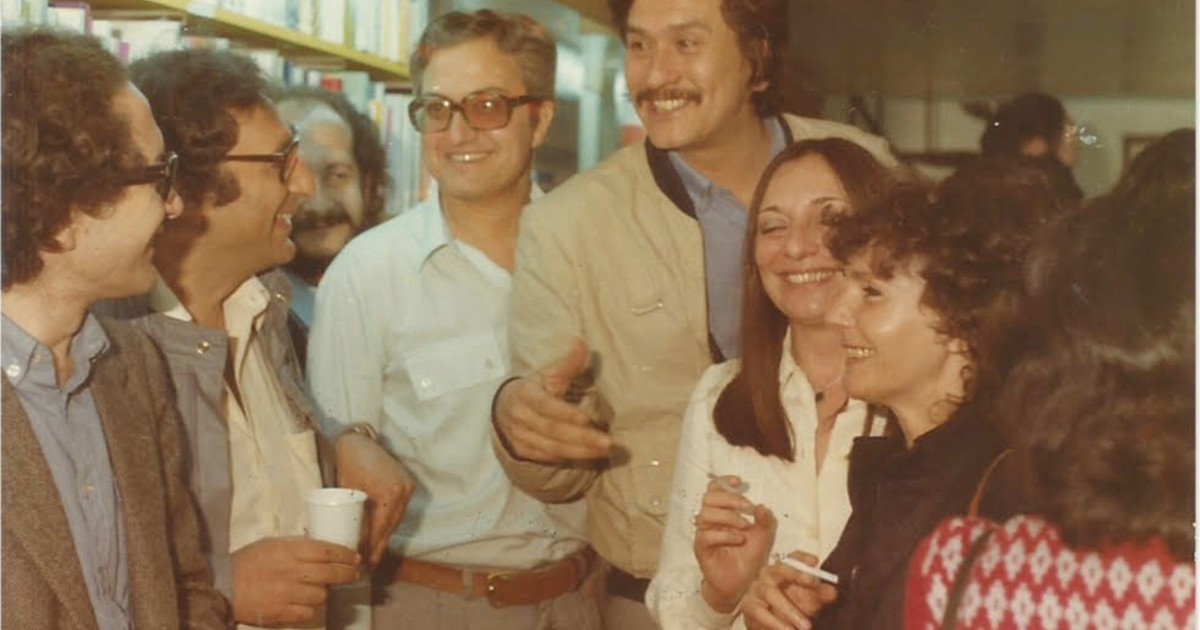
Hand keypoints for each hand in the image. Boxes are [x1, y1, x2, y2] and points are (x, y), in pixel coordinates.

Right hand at [231, 536, 359, 625]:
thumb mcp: (273, 544)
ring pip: (322, 595)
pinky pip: (308, 613)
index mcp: (290, 550)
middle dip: (347, 574)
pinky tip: (305, 604)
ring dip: (324, 592)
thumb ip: (298, 546)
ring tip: (319, 589)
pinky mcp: (282, 612)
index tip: (355, 558)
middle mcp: (292, 571)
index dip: (346, 555)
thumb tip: (324, 548)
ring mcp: (288, 593)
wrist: (224, 585)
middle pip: (331, 573)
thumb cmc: (248, 561)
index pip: (327, 551)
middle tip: (354, 575)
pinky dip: (310, 608)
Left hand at [334, 432, 415, 566]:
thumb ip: (351, 515)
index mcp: (389, 493)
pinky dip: (387, 523)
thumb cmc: (347, 460)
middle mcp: (403, 491)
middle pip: (390, 528)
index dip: (372, 549)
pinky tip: (379, 535)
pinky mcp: (406, 484)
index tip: (364, 564)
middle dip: (379, 548)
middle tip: (367, 565)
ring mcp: (407, 487)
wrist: (358, 439)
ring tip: (372, 554)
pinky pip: (396, 511)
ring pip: (395, 521)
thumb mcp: (346, 490)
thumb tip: (348, 542)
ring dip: (384, 537)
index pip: (381, 529)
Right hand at [493, 341, 611, 462]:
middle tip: (608, 442)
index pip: (546, 406)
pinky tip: (592, 456)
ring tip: (605, 450)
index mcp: (525, 395)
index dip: (566, 413)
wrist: (503, 409)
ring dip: (582, 451)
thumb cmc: (533, 388)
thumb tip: (581, 344)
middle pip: (553, 431)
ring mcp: (521, 438)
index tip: (588, 419)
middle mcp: (520, 418)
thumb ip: (567, 363)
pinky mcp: (525, 452)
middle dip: (582, 438)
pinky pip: (551, 458)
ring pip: (553, 448)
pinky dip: (572, 458)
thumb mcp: (546, 373)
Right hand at [693, 476, 776, 612]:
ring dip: (728, 517)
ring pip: (705, 514)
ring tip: (745, 526)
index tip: (739, 482)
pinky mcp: (701, 549)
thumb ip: (766, 521)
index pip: (715, 489)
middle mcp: (711, 520)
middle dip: (730, 499)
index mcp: (723, 512)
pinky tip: (739, 540)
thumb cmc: (749, 556)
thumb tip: (762, 506)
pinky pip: (706, 536)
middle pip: (709, 498)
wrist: (742, 583)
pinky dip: (724, 535)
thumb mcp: (764, 537)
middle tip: (748, 507)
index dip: (724, 482)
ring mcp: (704, 534)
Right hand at [742, 552, 837, 629]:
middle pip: (780, 569)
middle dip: (795, 575)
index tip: (815, 562)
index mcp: (786, 569)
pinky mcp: (749, 606)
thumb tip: (832, 592)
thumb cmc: (793, 606)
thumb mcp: (811, 601)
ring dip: (789, 610)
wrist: (773, 625)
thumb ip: (821, 596)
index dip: (803, 558)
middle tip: (812, 583)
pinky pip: (760, 613)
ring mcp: (757, 589)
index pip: (793, 557)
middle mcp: (769, 574)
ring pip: (770, 593)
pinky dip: (774, 624)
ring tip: (805, 626)